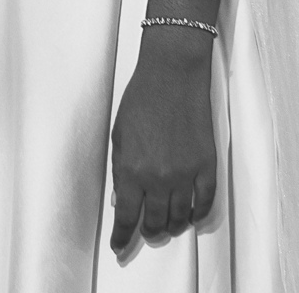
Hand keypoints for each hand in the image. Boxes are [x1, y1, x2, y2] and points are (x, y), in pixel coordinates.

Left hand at [109, 33, 216, 254]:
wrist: (171, 76)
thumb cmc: (140, 100)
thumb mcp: (118, 135)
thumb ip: (121, 170)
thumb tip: (123, 199)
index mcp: (132, 169)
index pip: (126, 216)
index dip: (122, 237)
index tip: (118, 247)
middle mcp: (158, 178)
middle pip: (154, 223)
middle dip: (147, 232)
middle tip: (144, 231)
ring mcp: (186, 175)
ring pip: (179, 218)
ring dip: (170, 225)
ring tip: (165, 224)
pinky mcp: (207, 167)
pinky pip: (204, 204)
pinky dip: (197, 214)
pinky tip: (190, 215)